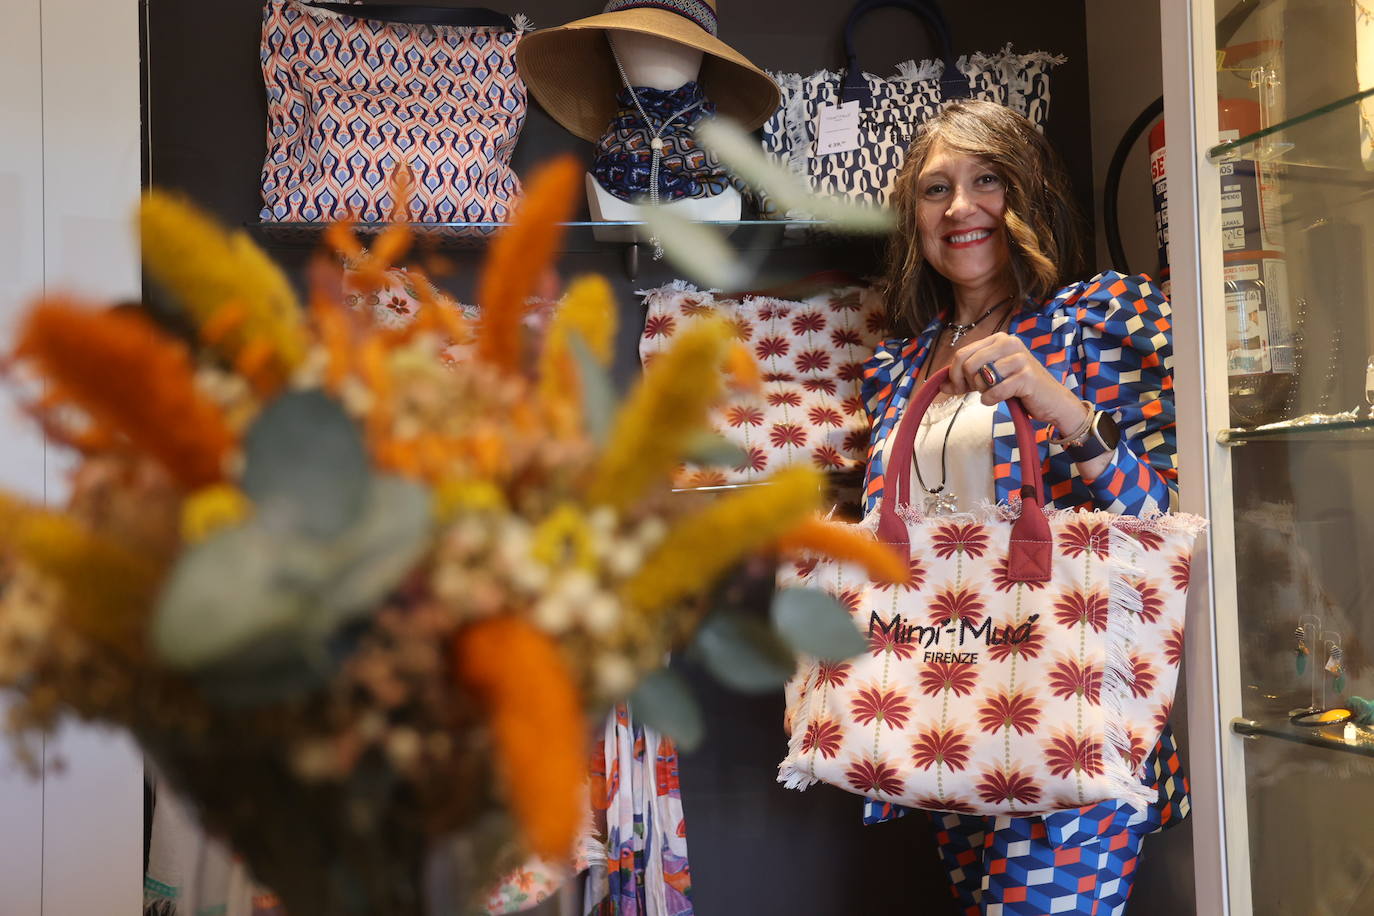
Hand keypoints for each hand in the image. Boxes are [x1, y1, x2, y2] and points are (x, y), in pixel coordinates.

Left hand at [941, 333, 1087, 433]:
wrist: (1052, 400)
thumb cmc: (1019, 387)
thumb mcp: (990, 379)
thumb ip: (966, 380)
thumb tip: (941, 385)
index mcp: (998, 339)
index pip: (962, 354)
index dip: (954, 374)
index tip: (957, 388)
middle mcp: (1009, 342)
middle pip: (968, 365)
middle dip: (968, 384)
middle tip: (979, 392)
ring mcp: (1019, 358)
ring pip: (981, 377)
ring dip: (983, 392)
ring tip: (995, 393)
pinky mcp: (1027, 375)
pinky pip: (995, 390)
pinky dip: (992, 399)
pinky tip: (1000, 399)